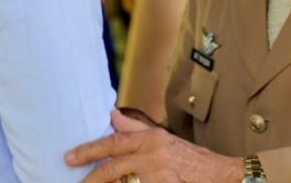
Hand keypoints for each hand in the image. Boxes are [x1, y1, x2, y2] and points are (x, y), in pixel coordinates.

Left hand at [65, 110, 242, 182]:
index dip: (88, 150)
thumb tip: (111, 115)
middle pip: (114, 168)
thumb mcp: (162, 139)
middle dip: (91, 179)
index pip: (112, 144)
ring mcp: (161, 174)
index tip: (69, 158)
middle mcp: (154, 154)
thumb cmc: (190, 159)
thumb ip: (135, 129)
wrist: (221, 175)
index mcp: (150, 138)